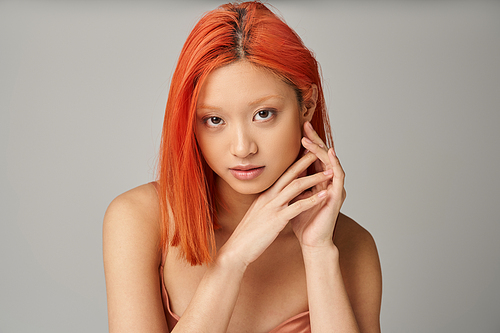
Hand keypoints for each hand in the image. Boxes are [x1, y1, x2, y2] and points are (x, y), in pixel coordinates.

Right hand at [219, 151, 332, 268]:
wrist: (237, 249)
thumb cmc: (249, 235)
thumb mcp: (260, 215)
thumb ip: (271, 205)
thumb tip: (285, 200)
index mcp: (265, 196)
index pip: (283, 176)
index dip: (296, 164)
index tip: (308, 155)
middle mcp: (269, 197)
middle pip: (290, 175)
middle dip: (306, 162)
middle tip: (319, 152)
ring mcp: (273, 207)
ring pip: (296, 187)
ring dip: (314, 179)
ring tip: (329, 173)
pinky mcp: (277, 220)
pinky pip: (297, 207)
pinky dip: (312, 200)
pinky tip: (324, 196)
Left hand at [291, 121, 345, 248]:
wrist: (312, 241)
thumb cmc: (303, 222)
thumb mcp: (293, 198)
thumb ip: (291, 185)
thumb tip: (278, 173)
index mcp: (317, 181)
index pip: (312, 157)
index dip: (306, 143)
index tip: (298, 129)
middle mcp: (327, 182)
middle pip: (322, 155)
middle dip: (314, 140)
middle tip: (305, 125)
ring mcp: (334, 188)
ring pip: (330, 162)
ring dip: (320, 150)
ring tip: (310, 139)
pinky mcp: (338, 195)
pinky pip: (338, 175)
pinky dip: (334, 163)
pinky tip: (330, 153)